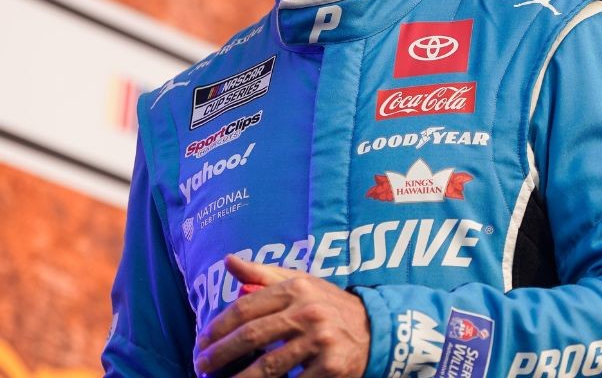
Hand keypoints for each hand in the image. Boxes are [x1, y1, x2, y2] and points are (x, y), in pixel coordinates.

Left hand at [194, 254, 370, 377]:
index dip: (216, 328)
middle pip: (250, 336)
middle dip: (218, 354)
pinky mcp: (331, 366)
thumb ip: (263, 274)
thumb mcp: (301, 283)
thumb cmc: (329, 306)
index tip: (200, 343)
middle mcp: (309, 311)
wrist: (375, 329)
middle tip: (201, 366)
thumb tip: (228, 261)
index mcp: (297, 288)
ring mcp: (321, 339)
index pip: (244, 308)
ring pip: (267, 366)